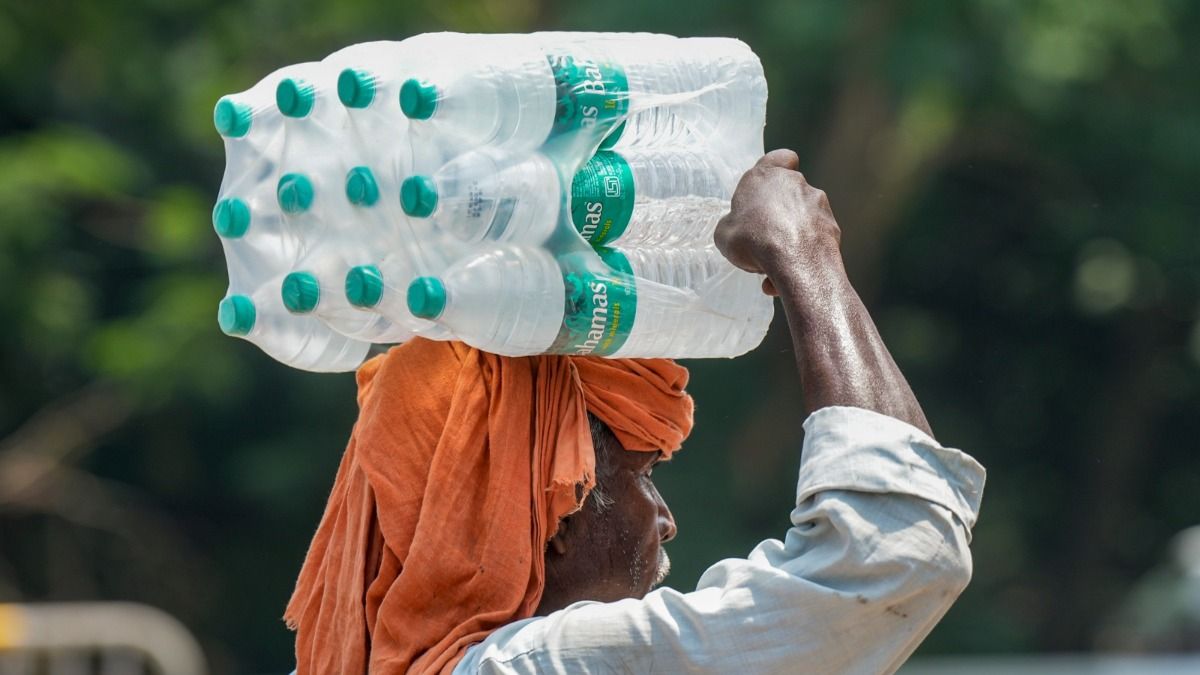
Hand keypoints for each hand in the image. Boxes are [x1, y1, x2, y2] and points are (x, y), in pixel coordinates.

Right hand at [714, 150, 841, 295]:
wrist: (794, 262)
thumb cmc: (754, 241)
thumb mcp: (724, 234)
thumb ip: (731, 225)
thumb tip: (737, 230)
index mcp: (765, 176)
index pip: (780, 157)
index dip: (778, 167)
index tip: (769, 186)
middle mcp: (795, 184)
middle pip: (788, 193)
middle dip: (777, 215)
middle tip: (763, 238)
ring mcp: (817, 204)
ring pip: (801, 219)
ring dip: (789, 237)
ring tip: (774, 265)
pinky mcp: (832, 225)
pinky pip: (813, 238)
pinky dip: (803, 253)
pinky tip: (788, 274)